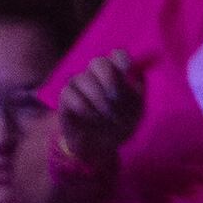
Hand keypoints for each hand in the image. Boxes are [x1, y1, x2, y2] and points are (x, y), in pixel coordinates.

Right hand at [56, 53, 145, 173]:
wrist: (100, 146)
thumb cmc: (120, 124)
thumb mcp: (136, 111)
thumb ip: (137, 92)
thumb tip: (137, 76)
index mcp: (116, 75)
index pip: (117, 56)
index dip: (121, 59)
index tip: (127, 70)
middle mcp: (96, 75)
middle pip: (98, 62)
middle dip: (109, 79)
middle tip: (115, 98)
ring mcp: (79, 85)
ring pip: (83, 78)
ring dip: (98, 100)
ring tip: (107, 116)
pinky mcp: (65, 98)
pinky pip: (70, 94)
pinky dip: (84, 108)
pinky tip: (92, 118)